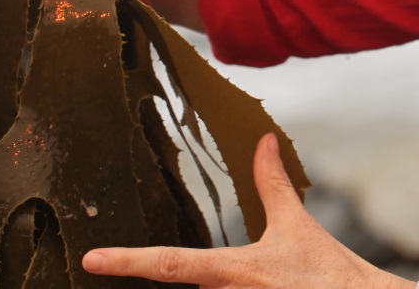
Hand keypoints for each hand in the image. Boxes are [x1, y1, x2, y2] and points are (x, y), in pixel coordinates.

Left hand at [82, 134, 415, 288]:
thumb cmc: (326, 272)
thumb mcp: (296, 224)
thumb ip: (273, 185)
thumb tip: (262, 143)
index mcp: (232, 271)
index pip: (169, 264)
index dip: (127, 260)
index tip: (92, 259)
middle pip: (179, 288)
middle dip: (167, 273)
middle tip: (132, 264)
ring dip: (210, 282)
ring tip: (254, 271)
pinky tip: (254, 282)